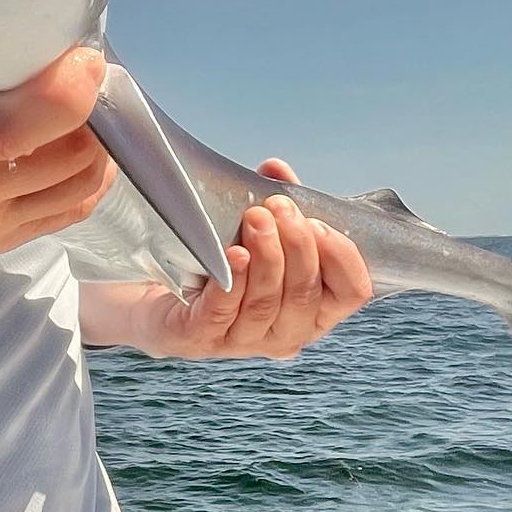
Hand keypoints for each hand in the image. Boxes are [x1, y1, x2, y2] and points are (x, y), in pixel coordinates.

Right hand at [0, 45, 118, 317]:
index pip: (7, 129)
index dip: (60, 92)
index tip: (79, 55)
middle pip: (66, 152)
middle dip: (89, 100)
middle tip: (76, 61)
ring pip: (79, 181)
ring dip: (95, 136)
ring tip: (79, 100)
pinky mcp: (1, 245)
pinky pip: (71, 209)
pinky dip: (88, 171)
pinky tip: (77, 142)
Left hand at [136, 158, 372, 360]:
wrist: (161, 298)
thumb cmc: (223, 265)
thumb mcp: (259, 235)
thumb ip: (277, 206)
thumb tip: (276, 169)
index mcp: (314, 311)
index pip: (351, 292)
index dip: (341, 257)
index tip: (318, 222)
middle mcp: (286, 333)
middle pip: (305, 295)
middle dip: (297, 246)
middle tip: (279, 206)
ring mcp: (244, 342)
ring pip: (265, 303)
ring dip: (266, 256)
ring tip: (256, 218)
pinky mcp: (201, 338)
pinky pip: (223, 312)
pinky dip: (233, 281)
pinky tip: (234, 254)